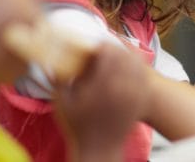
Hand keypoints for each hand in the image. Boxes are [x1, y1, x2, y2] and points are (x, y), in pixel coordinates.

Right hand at [52, 43, 152, 161]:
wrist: (99, 150)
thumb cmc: (78, 126)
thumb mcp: (63, 102)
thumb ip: (58, 78)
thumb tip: (50, 59)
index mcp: (103, 84)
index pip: (109, 52)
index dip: (101, 45)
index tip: (94, 47)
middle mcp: (123, 86)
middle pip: (125, 54)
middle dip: (114, 49)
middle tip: (104, 50)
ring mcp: (135, 92)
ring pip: (137, 62)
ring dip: (126, 55)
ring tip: (116, 56)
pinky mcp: (141, 99)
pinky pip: (144, 75)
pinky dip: (136, 67)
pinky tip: (127, 67)